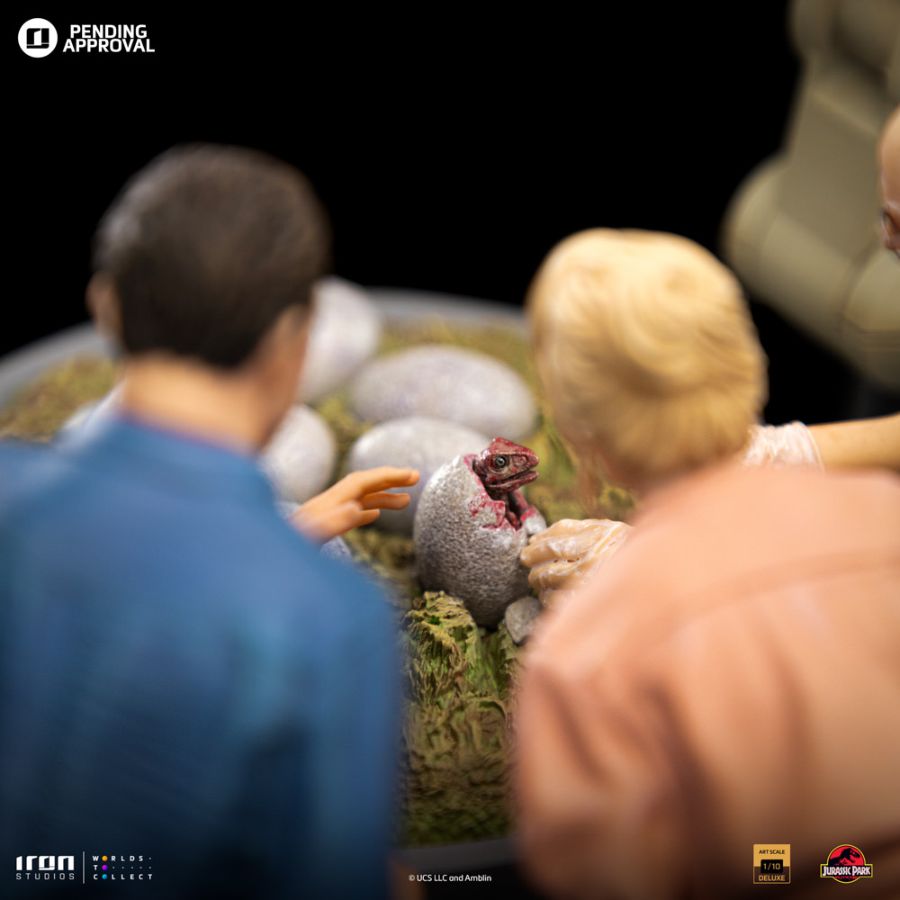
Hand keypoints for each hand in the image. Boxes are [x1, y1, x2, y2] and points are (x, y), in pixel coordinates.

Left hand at [291, 467, 419, 543]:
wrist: (262, 559)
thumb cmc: (290, 546)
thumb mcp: (314, 534)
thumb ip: (337, 521)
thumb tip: (361, 508)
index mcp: (331, 501)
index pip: (365, 481)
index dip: (390, 476)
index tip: (413, 476)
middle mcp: (329, 503)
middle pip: (363, 484)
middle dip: (390, 479)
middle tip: (417, 478)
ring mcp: (325, 514)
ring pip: (359, 498)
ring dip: (383, 496)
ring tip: (407, 502)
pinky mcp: (320, 527)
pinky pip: (347, 512)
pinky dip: (366, 509)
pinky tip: (374, 514)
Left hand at [520, 518, 630, 605]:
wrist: (667, 578)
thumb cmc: (638, 558)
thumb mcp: (616, 533)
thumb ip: (586, 530)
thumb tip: (544, 537)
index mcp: (600, 533)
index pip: (557, 533)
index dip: (539, 540)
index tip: (530, 544)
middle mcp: (594, 553)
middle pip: (549, 554)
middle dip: (533, 559)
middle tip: (528, 563)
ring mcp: (590, 578)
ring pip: (549, 577)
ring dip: (538, 579)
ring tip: (536, 581)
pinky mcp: (587, 602)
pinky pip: (557, 600)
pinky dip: (549, 599)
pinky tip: (550, 597)